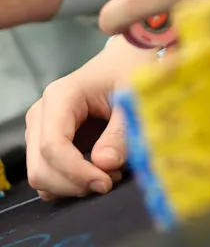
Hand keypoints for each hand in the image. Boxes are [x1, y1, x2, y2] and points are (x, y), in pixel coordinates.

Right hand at [25, 38, 153, 199]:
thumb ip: (120, 133)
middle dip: (74, 184)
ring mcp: (39, 128)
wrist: (123, 61)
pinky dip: (69, 184)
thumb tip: (104, 165)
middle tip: (110, 180)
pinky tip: (97, 173)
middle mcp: (41, 113)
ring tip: (108, 175)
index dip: (76, 172)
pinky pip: (47, 175)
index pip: (53, 146)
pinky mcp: (45, 141)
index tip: (106, 182)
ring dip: (72, 187)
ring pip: (40, 175)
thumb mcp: (132, 99)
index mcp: (60, 96)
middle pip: (40, 167)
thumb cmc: (128, 72)